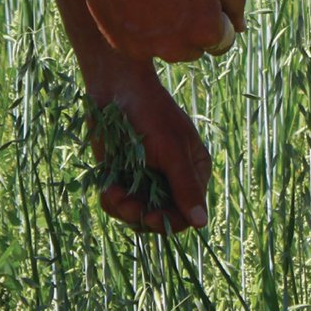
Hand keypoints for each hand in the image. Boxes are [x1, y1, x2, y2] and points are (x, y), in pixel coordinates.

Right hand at [76, 0, 245, 63]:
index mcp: (207, 30)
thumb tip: (240, 28)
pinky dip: (139, 31)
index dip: (212, 19)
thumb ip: (234, 0)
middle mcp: (179, 48)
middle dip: (189, 29)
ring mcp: (150, 50)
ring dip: (165, 32)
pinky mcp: (124, 47)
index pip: (221, 42)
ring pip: (167, 49)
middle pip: (193, 49)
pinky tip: (132, 2)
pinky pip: (141, 46)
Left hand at [83, 73, 211, 233]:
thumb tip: (202, 223)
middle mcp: (170, 180)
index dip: (170, 221)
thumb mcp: (173, 150)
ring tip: (113, 192)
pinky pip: (117, 204)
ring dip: (123, 209)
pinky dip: (111, 200)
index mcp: (193, 172)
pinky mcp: (121, 176)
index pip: (187, 213)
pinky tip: (107, 187)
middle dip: (141, 216)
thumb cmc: (151, 112)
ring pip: (136, 215)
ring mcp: (145, 180)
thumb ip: (185, 186)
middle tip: (126, 204)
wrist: (116, 87)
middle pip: (160, 219)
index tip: (151, 217)